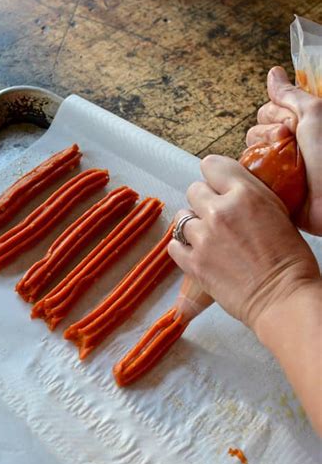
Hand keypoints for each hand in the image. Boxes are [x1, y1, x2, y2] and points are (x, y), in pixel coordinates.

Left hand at [168, 155, 319, 329]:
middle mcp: (219, 211)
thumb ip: (250, 197)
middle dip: (204, 201)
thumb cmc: (291, 259)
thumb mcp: (277, 212)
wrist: (284, 298)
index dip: (215, 176)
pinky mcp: (192, 263)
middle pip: (194, 189)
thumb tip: (232, 191)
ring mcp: (202, 237)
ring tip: (208, 237)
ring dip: (193, 224)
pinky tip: (197, 253)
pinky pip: (173, 245)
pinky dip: (183, 248)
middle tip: (217, 217)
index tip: (218, 185)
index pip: (212, 165)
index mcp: (244, 194)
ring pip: (181, 216)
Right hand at [246, 66, 321, 234]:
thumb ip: (291, 95)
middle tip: (285, 146)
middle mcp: (288, 145)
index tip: (288, 128)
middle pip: (255, 132)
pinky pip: (249, 179)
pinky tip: (264, 183)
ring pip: (249, 155)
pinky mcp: (272, 190)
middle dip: (265, 138)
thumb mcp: (314, 115)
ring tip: (278, 169)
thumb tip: (273, 73)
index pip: (267, 111)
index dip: (272, 117)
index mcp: (299, 126)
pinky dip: (252, 179)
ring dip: (259, 160)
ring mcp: (279, 168)